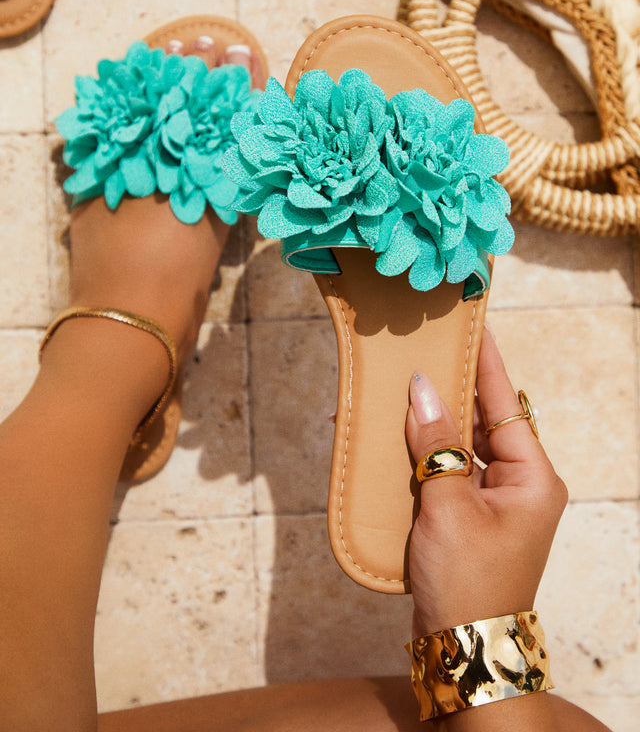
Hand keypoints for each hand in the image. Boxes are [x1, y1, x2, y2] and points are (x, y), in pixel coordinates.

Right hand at [406, 327, 566, 637]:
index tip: (471, 323)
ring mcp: (495, 500)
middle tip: (424, 350)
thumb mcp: (449, 507)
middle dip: (450, 390)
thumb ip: (436, 445)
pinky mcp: (470, 515)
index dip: (486, 362)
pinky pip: (447, 470)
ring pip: (462, 444)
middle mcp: (519, 483)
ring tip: (400, 388)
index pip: (506, 403)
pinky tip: (394, 438)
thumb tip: (423, 390)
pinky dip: (422, 454)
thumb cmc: (468, 580)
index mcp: (532, 477)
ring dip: (431, 423)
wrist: (464, 648)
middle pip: (484, 420)